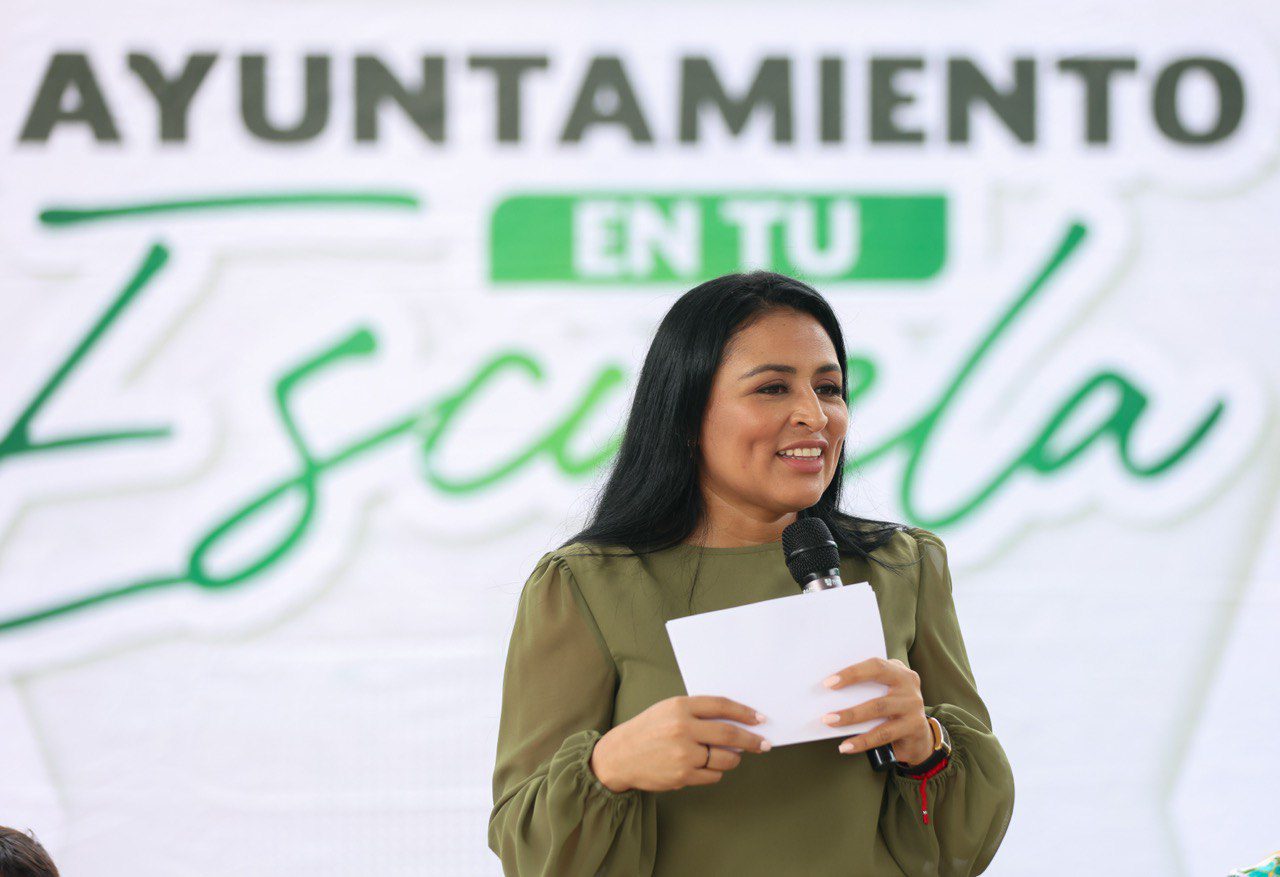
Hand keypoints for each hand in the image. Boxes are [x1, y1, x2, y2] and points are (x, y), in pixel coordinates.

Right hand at [589, 695, 771, 792]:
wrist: (620, 756)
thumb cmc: (648, 730)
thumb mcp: (668, 710)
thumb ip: (698, 713)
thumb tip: (736, 724)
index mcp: (679, 706)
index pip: (721, 705)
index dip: (744, 712)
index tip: (760, 719)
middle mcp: (682, 728)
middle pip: (729, 734)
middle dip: (752, 740)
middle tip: (764, 744)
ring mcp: (683, 753)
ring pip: (725, 758)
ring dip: (734, 758)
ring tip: (732, 756)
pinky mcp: (682, 775)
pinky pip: (713, 775)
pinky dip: (716, 772)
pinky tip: (707, 767)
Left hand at [820, 657, 933, 764]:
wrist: (919, 738)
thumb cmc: (891, 711)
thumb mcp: (882, 695)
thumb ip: (865, 689)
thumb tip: (830, 693)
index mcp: (898, 671)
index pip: (875, 665)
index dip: (852, 672)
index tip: (828, 682)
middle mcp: (908, 685)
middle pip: (878, 681)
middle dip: (849, 687)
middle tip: (827, 697)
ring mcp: (913, 705)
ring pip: (878, 707)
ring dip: (851, 715)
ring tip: (830, 721)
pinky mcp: (915, 726)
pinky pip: (883, 734)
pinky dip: (862, 741)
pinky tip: (846, 746)